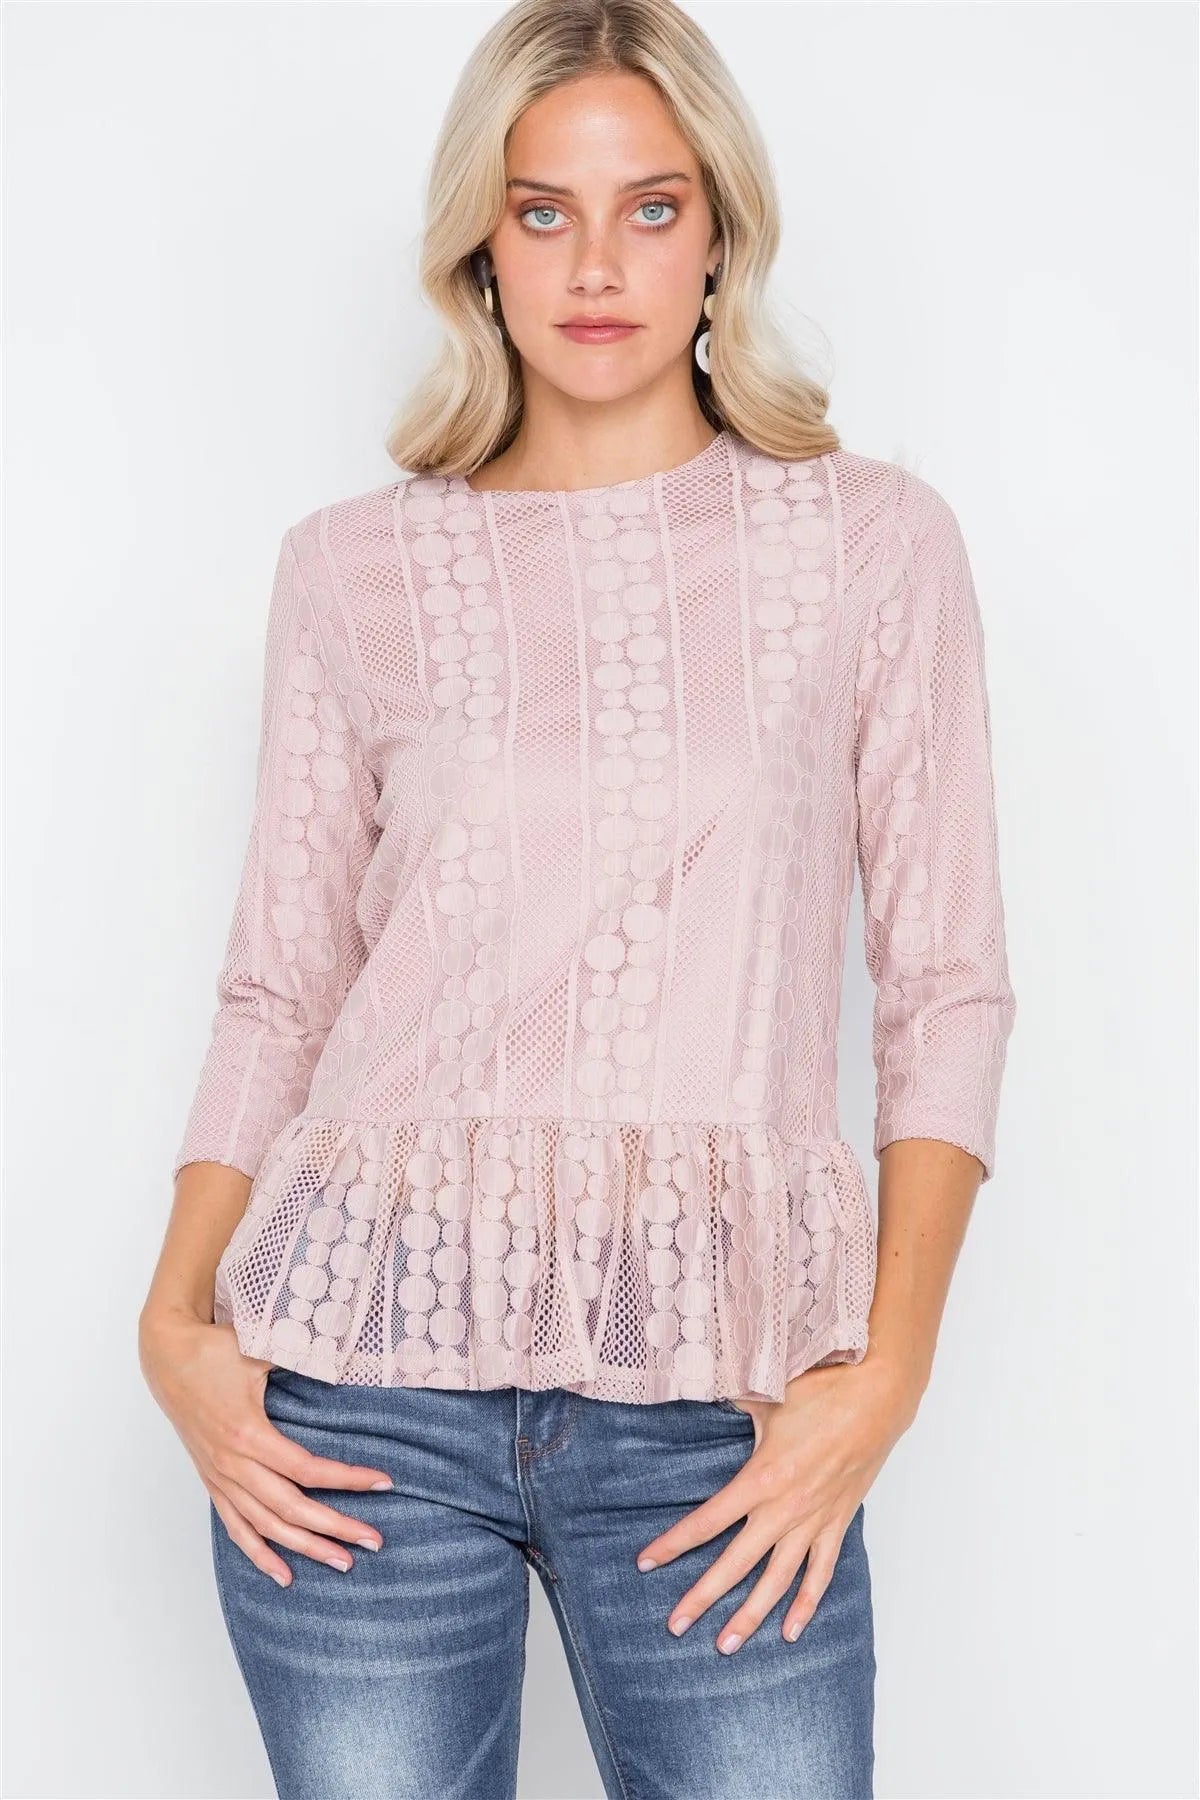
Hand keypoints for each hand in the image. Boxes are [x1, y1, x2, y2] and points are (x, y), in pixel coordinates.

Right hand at [138, 1307, 395, 1587]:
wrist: (166, 1355)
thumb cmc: (216, 1349)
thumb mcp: (262, 1347)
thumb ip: (303, 1357)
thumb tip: (346, 1357)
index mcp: (249, 1433)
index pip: (307, 1469)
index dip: (347, 1479)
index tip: (383, 1482)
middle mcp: (234, 1464)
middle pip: (291, 1508)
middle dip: (336, 1527)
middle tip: (374, 1540)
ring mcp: (221, 1477)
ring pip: (266, 1526)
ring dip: (306, 1547)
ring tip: (343, 1563)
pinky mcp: (212, 1481)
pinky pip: (237, 1528)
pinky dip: (260, 1554)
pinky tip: (284, 1575)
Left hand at [634, 1359, 920, 1650]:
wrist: (878, 1398)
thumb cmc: (822, 1390)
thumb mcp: (765, 1393)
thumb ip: (727, 1399)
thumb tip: (694, 1381)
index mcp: (761, 1478)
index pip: (707, 1521)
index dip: (674, 1544)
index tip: (645, 1563)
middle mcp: (785, 1509)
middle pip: (735, 1564)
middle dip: (702, 1597)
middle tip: (675, 1625)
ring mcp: (813, 1522)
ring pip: (776, 1582)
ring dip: (750, 1615)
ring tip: (725, 1645)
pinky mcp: (838, 1524)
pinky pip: (820, 1574)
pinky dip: (806, 1604)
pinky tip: (791, 1632)